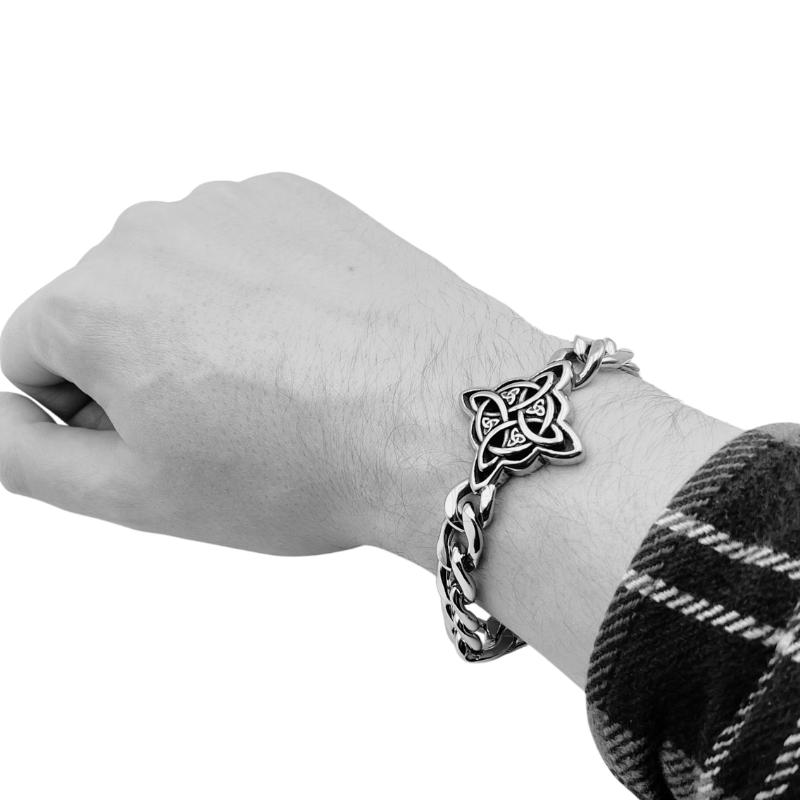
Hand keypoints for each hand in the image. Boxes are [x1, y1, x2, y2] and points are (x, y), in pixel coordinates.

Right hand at [0, 173, 554, 557]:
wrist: (443, 417)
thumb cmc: (295, 468)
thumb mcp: (139, 498)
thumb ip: (30, 458)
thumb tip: (3, 416)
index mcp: (92, 300)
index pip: (30, 354)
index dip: (81, 411)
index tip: (152, 441)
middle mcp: (151, 229)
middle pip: (107, 306)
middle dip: (141, 363)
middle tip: (224, 423)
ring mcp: (233, 203)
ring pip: (181, 273)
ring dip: (205, 324)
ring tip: (278, 385)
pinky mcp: (301, 198)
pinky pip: (248, 246)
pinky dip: (263, 289)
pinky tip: (313, 339)